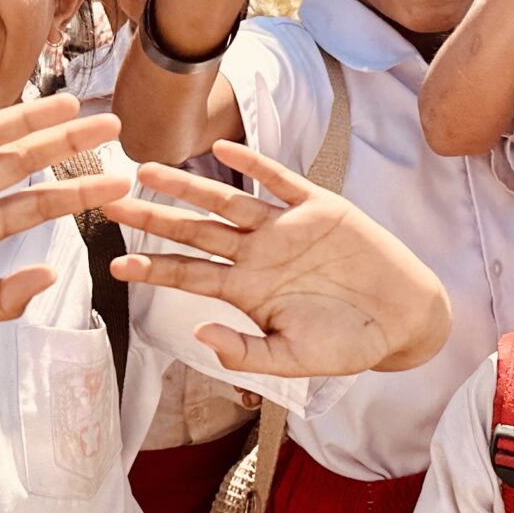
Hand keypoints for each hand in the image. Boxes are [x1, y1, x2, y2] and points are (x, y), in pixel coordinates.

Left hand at [109, 140, 450, 376]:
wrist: (403, 320)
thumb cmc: (348, 344)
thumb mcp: (292, 360)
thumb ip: (245, 353)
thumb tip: (201, 335)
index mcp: (247, 291)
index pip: (189, 275)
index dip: (153, 268)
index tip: (115, 264)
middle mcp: (258, 254)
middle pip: (195, 231)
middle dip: (153, 218)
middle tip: (110, 203)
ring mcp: (285, 228)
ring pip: (227, 202)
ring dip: (188, 185)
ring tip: (149, 170)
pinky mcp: (318, 208)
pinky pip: (280, 181)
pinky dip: (255, 166)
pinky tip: (226, 151)